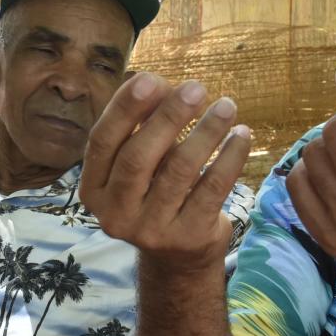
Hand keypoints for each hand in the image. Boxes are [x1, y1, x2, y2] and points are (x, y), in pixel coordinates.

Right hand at [79, 72, 251, 269]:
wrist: (178, 257)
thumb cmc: (155, 194)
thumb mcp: (138, 165)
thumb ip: (139, 128)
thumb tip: (157, 82)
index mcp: (94, 191)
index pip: (102, 142)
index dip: (125, 108)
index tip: (153, 78)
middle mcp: (115, 214)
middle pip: (138, 157)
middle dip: (168, 117)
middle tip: (196, 87)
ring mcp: (151, 230)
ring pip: (179, 171)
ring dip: (205, 131)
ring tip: (226, 105)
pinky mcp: (187, 237)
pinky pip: (212, 188)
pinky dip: (230, 157)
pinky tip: (241, 134)